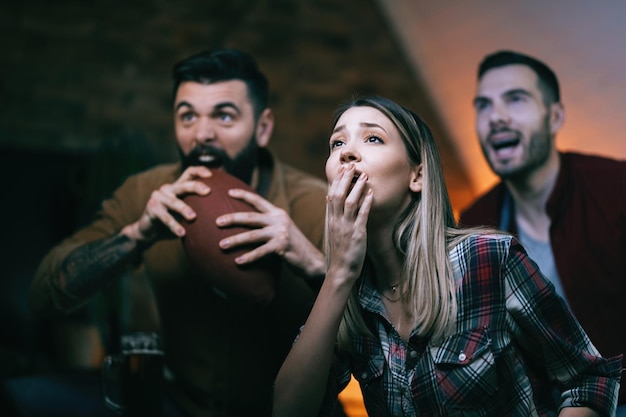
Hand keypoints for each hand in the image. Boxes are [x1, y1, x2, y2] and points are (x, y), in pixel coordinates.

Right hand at [120, 166, 211, 246]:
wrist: (148, 232)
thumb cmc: (172, 222)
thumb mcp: (185, 213)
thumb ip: (198, 208)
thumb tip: (223, 211)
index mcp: (177, 187)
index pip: (189, 173)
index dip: (200, 171)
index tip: (211, 175)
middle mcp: (167, 189)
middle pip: (183, 185)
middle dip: (196, 186)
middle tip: (208, 191)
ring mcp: (158, 198)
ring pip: (174, 202)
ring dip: (184, 209)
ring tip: (193, 217)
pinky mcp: (152, 209)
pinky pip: (165, 218)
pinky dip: (174, 226)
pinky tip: (182, 233)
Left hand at [215, 188, 325, 276]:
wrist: (312, 260)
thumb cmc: (293, 246)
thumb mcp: (282, 230)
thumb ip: (268, 224)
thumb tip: (247, 224)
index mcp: (277, 213)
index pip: (258, 200)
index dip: (243, 195)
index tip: (228, 191)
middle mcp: (279, 220)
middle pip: (250, 216)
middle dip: (232, 218)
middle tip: (216, 222)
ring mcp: (281, 233)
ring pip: (252, 235)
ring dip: (235, 240)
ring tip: (221, 245)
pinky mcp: (282, 246)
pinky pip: (261, 252)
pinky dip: (248, 257)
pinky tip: (237, 261)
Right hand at [325, 164, 372, 283]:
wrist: (341, 270)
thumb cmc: (340, 250)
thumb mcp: (334, 229)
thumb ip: (333, 214)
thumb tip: (329, 197)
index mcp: (331, 219)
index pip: (331, 195)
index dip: (336, 180)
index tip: (342, 168)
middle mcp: (337, 221)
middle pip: (338, 195)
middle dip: (345, 179)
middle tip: (351, 166)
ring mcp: (346, 227)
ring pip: (349, 203)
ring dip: (357, 188)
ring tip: (364, 175)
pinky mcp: (357, 234)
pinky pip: (361, 216)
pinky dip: (366, 203)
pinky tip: (371, 194)